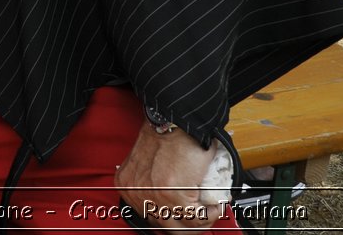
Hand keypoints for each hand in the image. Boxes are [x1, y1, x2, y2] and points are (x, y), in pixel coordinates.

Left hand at [114, 120, 228, 230]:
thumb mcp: (148, 160)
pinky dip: (210, 214)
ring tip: (210, 210)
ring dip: (201, 221)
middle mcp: (135, 193)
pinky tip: (215, 206)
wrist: (176, 118)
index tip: (187, 215)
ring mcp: (153, 196)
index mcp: (127, 184)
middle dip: (187, 225)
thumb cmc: (167, 133)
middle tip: (202, 216)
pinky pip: (196, 218)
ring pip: (181, 227)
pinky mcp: (173, 194)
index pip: (150, 216)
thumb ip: (151, 180)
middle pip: (164, 225)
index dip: (173, 219)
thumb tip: (169, 200)